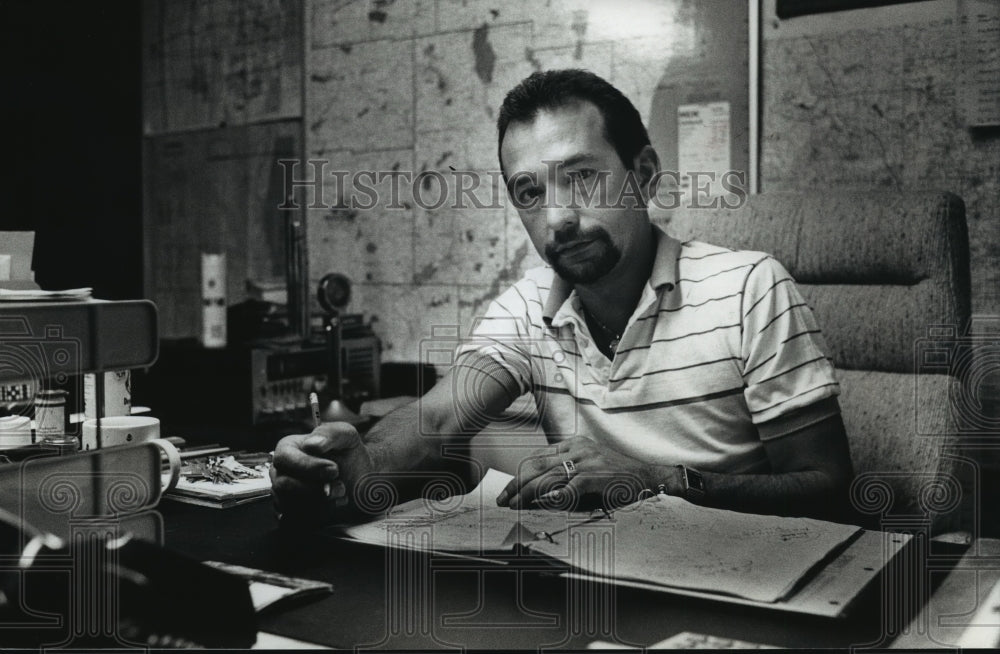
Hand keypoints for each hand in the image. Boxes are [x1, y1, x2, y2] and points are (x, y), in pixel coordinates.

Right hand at [270, 422, 374, 525]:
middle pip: (283, 485)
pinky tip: (335, 505)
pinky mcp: (292, 514)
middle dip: (315, 488)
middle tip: (340, 486)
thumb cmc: (349, 453)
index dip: (308, 466)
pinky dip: (320, 515)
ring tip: (341, 493)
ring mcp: (283, 495)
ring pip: (290, 505)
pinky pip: (297, 521)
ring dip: (320, 503)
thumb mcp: (345, 435)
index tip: (334, 470)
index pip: (285, 459)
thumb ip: (329, 434)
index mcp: (287, 449)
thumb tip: (311, 445)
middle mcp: (280, 472)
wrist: (360, 477)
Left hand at [495, 438, 654, 509]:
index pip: (538, 457)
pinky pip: (567, 489)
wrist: (647, 475)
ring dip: (526, 493)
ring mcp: (586, 462)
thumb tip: (540, 490)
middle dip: (516, 484)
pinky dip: (552, 498)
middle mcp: (577, 449)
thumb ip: (567, 471)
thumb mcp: (589, 465)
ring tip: (514, 504)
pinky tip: (541, 505)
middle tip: (503, 498)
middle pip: (536, 466)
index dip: (520, 474)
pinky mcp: (595, 476)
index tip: (509, 488)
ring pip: (546, 477)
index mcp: (574, 444)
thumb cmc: (618, 475)